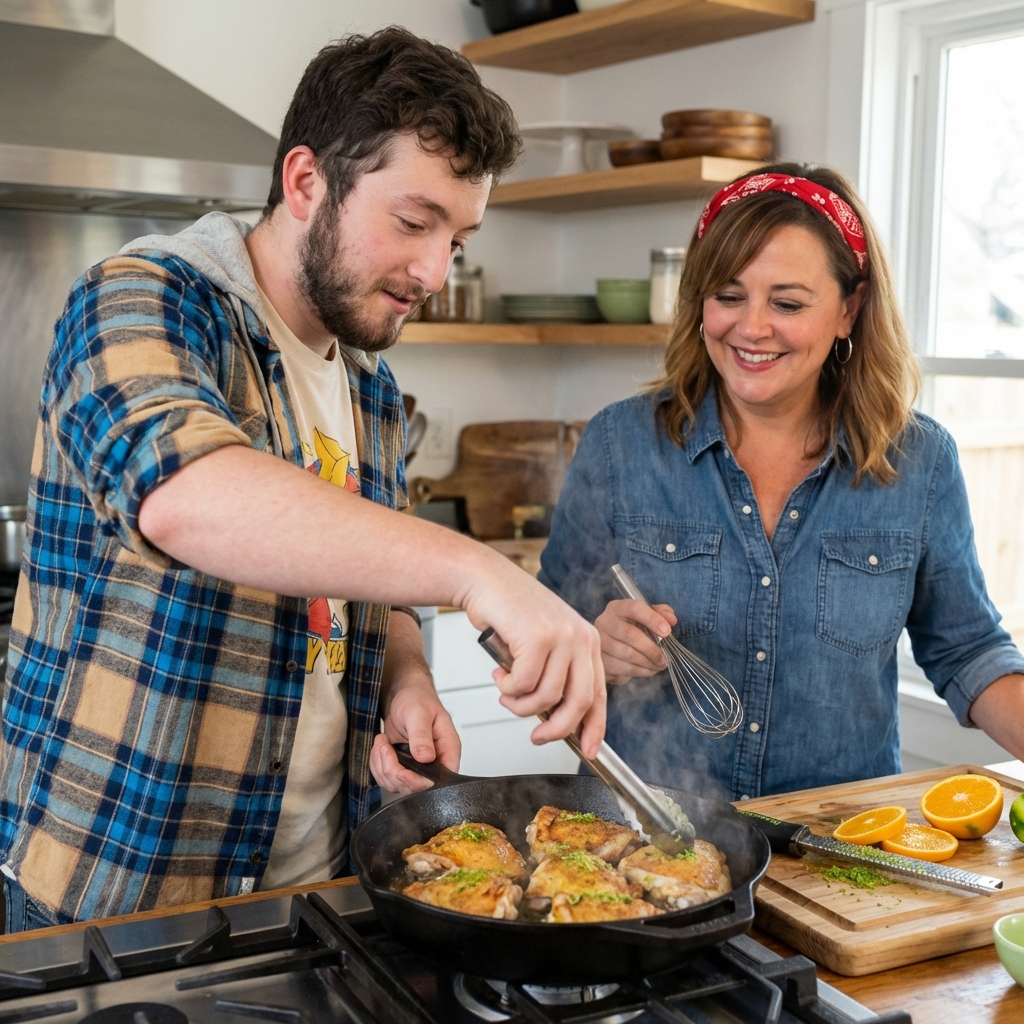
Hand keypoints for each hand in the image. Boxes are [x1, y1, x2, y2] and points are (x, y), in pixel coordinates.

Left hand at [371, 678, 461, 794]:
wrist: (403, 695)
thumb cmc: (417, 699)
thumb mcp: (419, 713)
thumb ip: (422, 736)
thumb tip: (426, 757)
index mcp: (447, 749)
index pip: (440, 780)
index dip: (419, 782)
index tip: (402, 772)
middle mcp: (435, 762)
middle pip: (415, 788)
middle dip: (394, 771)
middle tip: (386, 748)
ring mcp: (417, 767)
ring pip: (397, 785)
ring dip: (382, 766)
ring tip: (382, 742)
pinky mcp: (402, 766)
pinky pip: (386, 778)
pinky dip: (377, 765)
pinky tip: (381, 747)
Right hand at [458, 557, 604, 758]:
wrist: (486, 579)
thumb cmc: (510, 612)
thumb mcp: (544, 643)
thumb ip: (555, 675)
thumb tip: (555, 719)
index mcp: (588, 640)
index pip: (599, 694)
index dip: (594, 727)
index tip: (587, 749)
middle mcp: (581, 637)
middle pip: (578, 702)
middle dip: (556, 729)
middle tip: (536, 737)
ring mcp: (561, 636)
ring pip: (547, 697)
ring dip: (520, 705)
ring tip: (506, 693)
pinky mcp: (537, 637)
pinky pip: (523, 684)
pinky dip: (507, 687)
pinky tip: (499, 673)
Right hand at [595, 599, 677, 683]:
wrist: (611, 651)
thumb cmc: (632, 630)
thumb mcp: (646, 617)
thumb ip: (661, 613)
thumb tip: (671, 619)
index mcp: (617, 608)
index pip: (635, 608)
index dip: (652, 619)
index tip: (667, 632)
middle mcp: (605, 622)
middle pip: (631, 634)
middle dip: (652, 649)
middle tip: (665, 658)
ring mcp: (600, 642)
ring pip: (628, 654)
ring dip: (648, 662)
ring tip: (659, 665)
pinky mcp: (601, 660)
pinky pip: (624, 668)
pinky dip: (641, 671)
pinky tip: (649, 669)